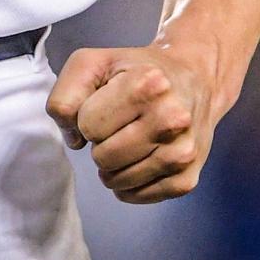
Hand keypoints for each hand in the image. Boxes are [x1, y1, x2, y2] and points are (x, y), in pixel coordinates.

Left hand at [45, 44, 215, 203]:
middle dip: (101, 141)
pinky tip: (138, 159)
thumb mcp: (93, 63)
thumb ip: (66, 95)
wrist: (193, 79)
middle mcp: (171, 119)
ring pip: (118, 181)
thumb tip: (74, 140)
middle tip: (119, 123)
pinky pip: (138, 196)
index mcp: (147, 84)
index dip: (88, 116)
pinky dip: (128, 184)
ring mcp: (183, 153)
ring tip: (128, 139)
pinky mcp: (188, 179)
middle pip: (103, 157)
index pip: (87, 124)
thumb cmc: (136, 70)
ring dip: (112, 165)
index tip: (106, 103)